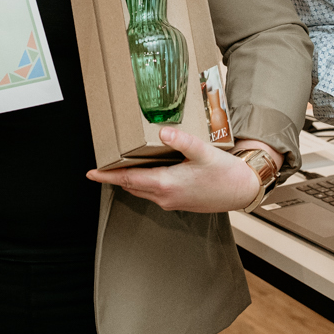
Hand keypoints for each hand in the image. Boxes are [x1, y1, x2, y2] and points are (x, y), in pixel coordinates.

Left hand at [88, 130, 277, 213]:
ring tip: (117, 166)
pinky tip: (145, 171)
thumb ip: (182, 141)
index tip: (91, 173)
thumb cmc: (225, 173)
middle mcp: (164, 196)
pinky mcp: (178, 202)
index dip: (108, 176)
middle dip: (114, 177)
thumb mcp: (204, 152)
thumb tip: (163, 131)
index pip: (129, 179)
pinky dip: (142, 182)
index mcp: (166, 184)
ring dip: (128, 180)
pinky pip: (152, 192)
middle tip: (100, 166)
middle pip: (131, 186)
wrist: (242, 191)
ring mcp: (170, 201)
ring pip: (141, 190)